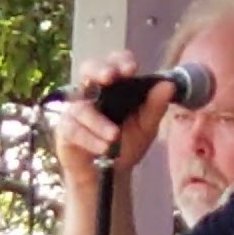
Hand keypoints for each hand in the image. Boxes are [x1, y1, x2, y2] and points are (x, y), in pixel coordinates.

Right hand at [53, 50, 175, 182]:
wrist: (109, 173)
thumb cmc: (126, 143)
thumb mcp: (146, 127)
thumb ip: (155, 107)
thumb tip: (168, 85)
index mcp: (115, 86)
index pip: (115, 62)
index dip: (121, 61)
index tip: (130, 70)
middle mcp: (93, 92)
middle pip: (88, 68)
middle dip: (98, 70)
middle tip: (109, 78)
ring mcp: (76, 109)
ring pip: (82, 106)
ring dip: (99, 122)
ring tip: (114, 137)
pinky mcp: (65, 128)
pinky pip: (73, 128)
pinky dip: (90, 138)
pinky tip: (103, 148)